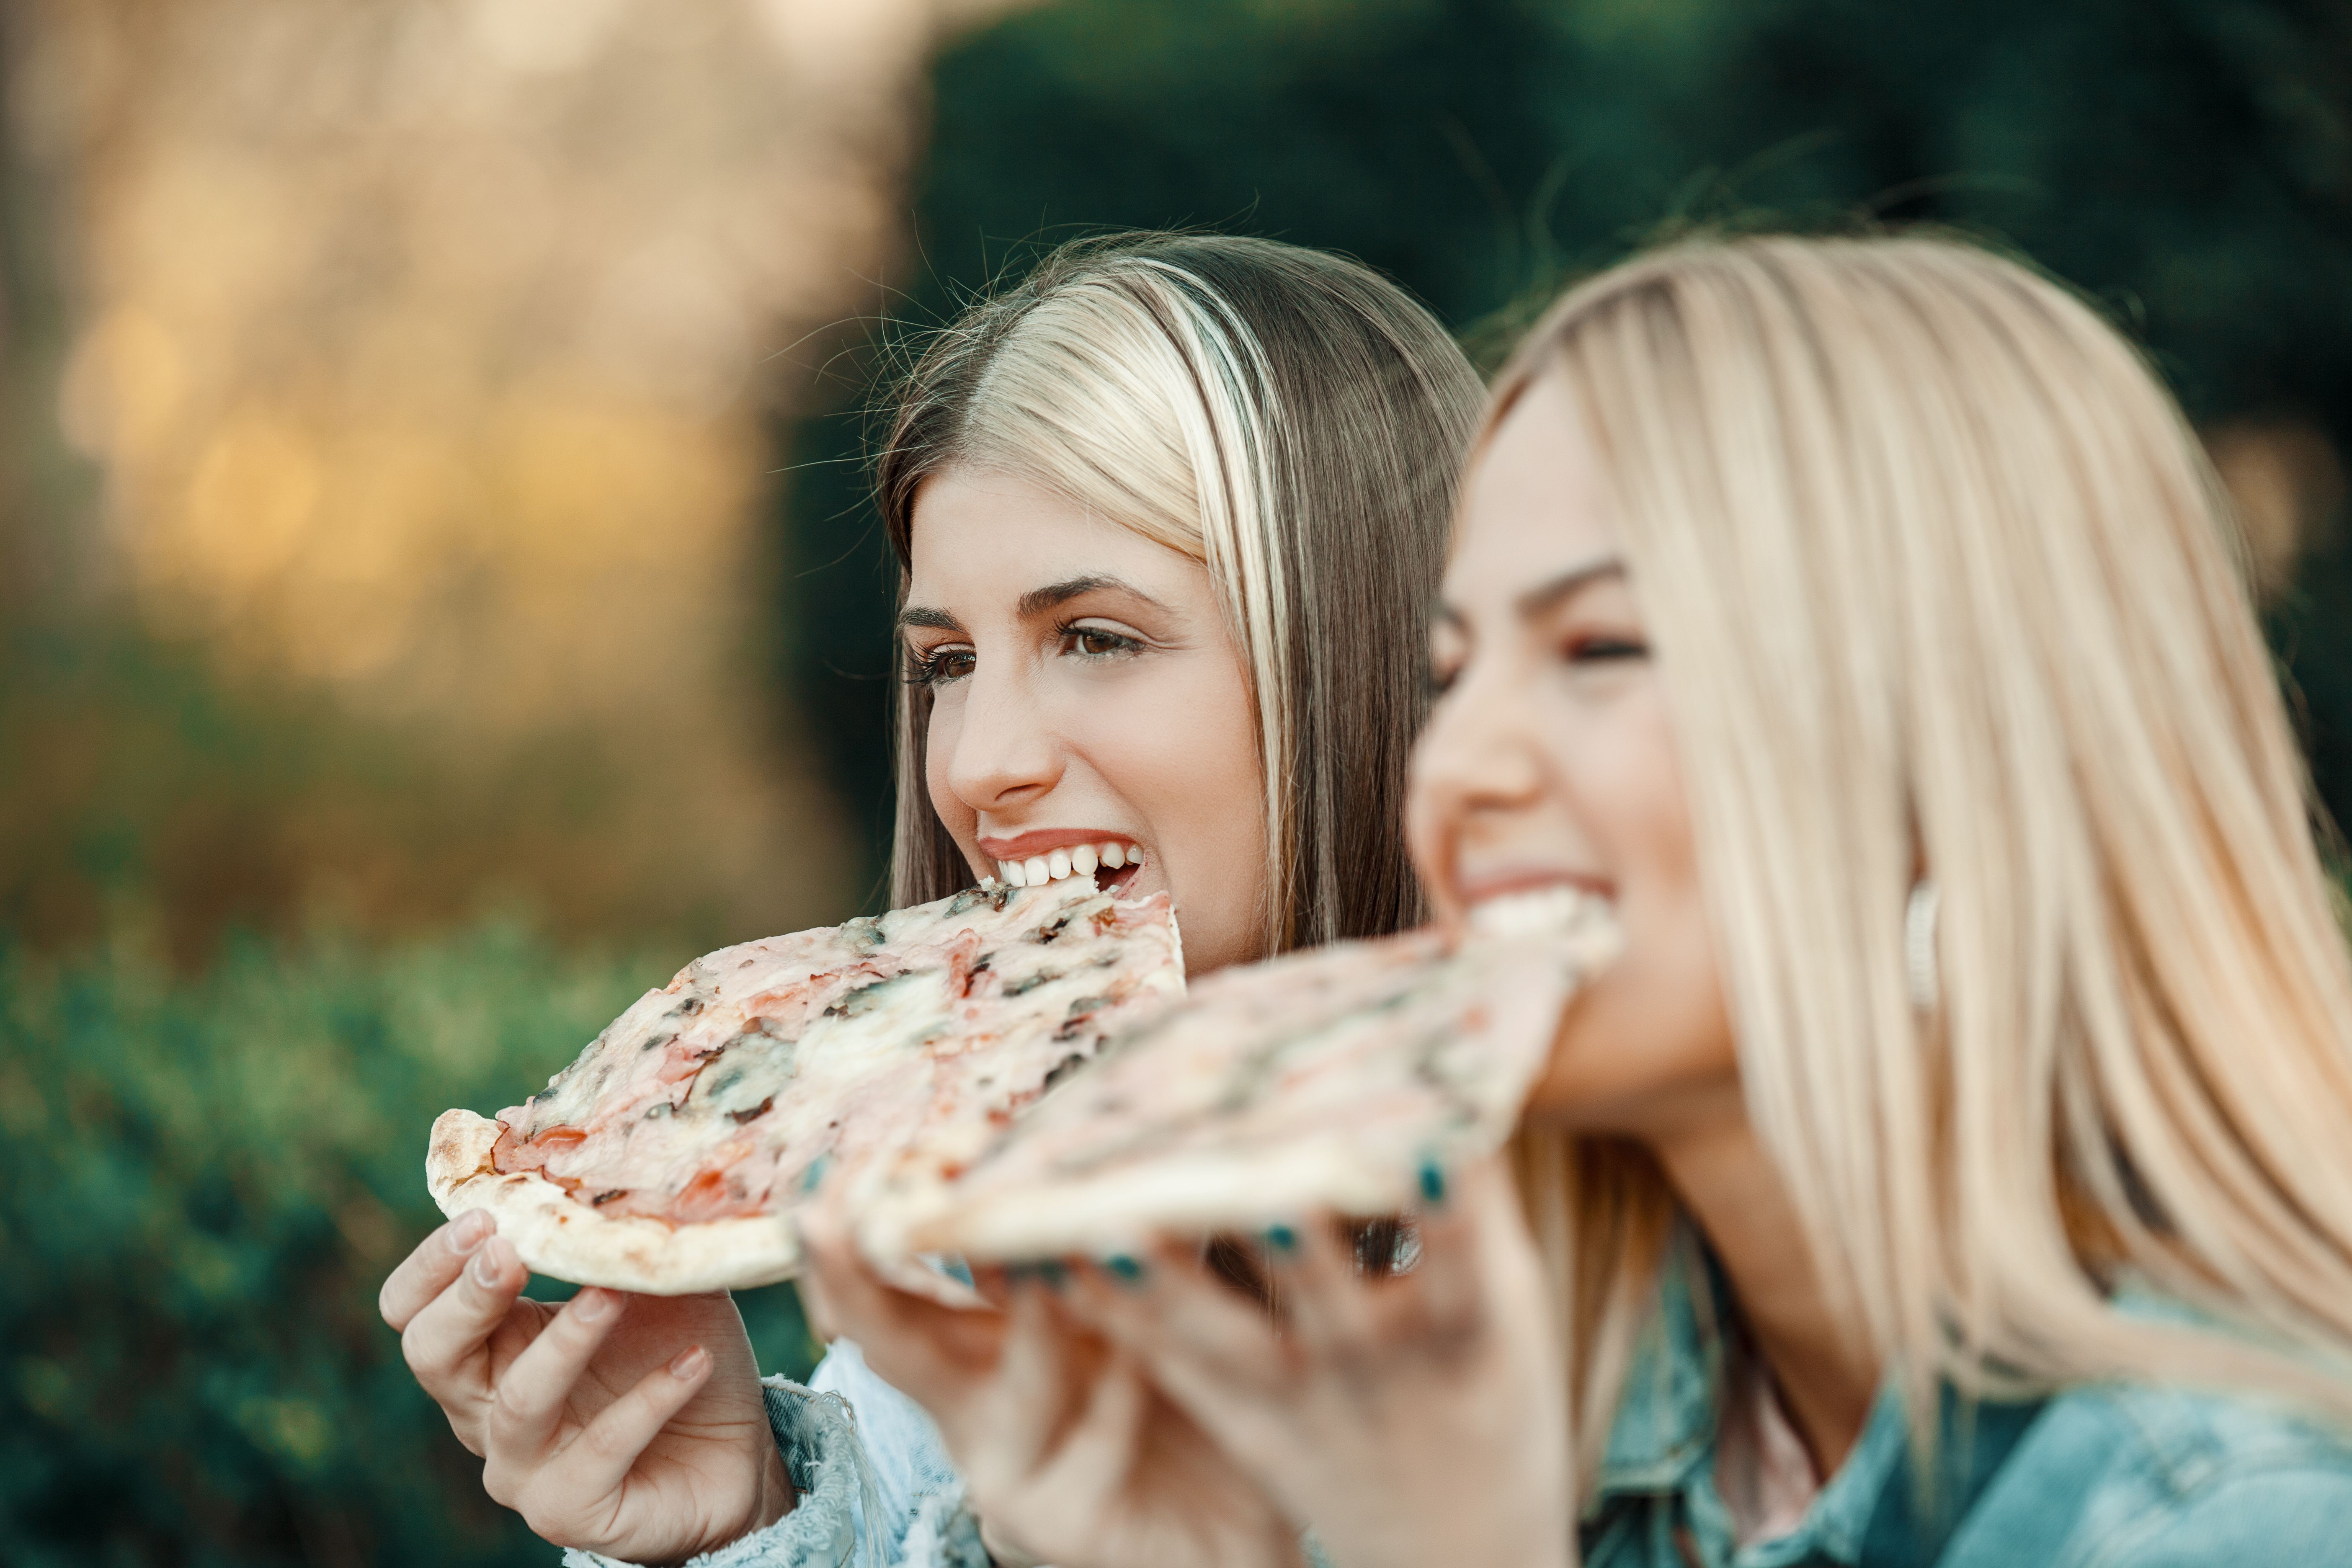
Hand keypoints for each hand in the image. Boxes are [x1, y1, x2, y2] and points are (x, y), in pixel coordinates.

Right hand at [379, 1211, 793, 1561]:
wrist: (737, 1446)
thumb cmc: (677, 1349)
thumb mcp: (649, 1279)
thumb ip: (617, 1230)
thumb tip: (603, 1152)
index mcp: (489, 1345)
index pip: (414, 1307)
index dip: (434, 1263)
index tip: (485, 1212)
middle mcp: (485, 1409)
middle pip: (432, 1353)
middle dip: (466, 1297)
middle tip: (511, 1250)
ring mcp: (523, 1468)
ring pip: (516, 1402)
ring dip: (565, 1341)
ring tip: (614, 1295)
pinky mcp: (572, 1512)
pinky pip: (598, 1452)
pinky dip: (647, 1400)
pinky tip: (694, 1362)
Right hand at [796, 1209, 1305, 1567]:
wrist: (1240, 1519)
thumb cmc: (1183, 1386)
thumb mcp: (1127, 1296)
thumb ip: (1081, 1235)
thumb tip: (1056, 1127)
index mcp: (976, 1342)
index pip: (891, 1282)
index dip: (853, 1230)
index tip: (833, 1159)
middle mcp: (972, 1405)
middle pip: (891, 1340)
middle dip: (853, 1280)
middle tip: (822, 1215)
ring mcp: (1005, 1470)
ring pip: (985, 1394)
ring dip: (1025, 1323)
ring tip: (1047, 1263)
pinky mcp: (1058, 1524)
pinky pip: (1083, 1447)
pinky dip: (1112, 1398)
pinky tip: (1143, 1359)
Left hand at [1061, 1157, 1572, 1567]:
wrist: (1455, 1551)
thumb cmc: (1492, 1395)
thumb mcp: (1512, 1306)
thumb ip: (1475, 1203)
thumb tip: (1456, 1073)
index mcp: (1465, 1328)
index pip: (1457, 1252)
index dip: (1440, 1197)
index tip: (1418, 1134)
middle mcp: (1373, 1360)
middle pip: (1323, 1287)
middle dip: (1284, 1233)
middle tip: (1238, 1163)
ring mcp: (1297, 1395)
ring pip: (1221, 1333)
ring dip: (1163, 1277)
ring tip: (1104, 1218)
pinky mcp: (1240, 1420)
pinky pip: (1169, 1362)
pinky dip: (1117, 1311)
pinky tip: (1058, 1255)